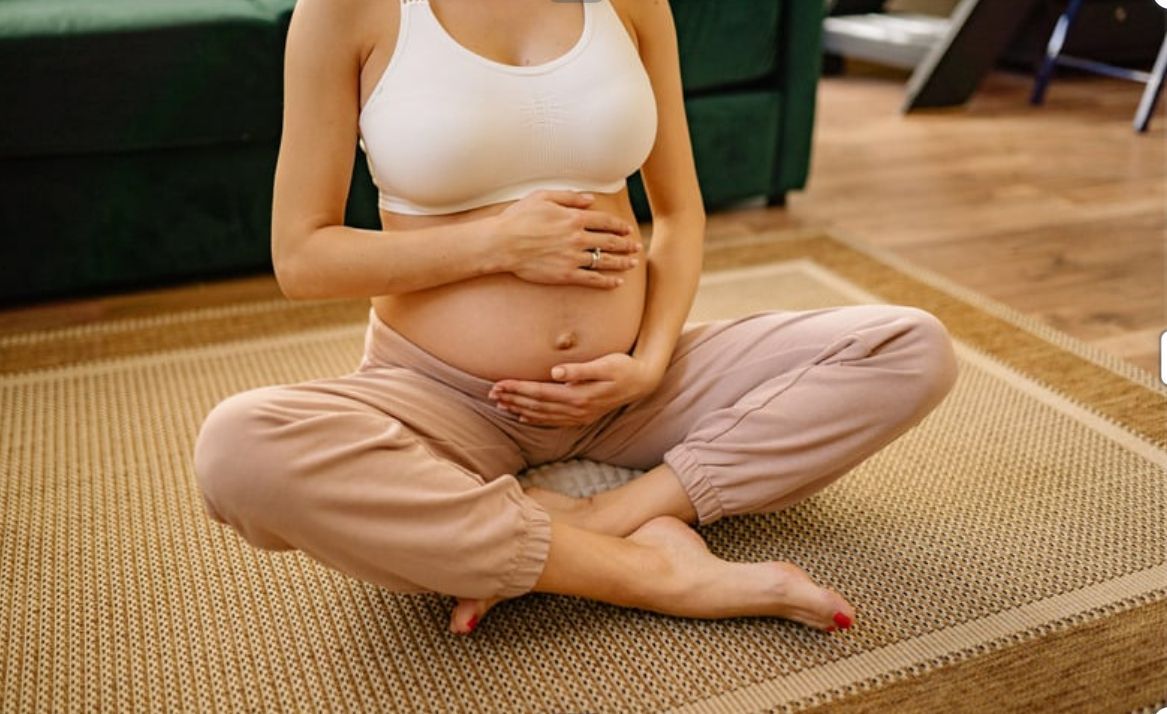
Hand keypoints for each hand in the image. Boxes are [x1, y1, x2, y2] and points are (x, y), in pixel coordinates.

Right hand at [488, 189, 641, 288]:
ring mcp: (573, 258)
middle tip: (636, 247)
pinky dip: (606, 281)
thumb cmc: (518, 218)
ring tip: (632, 263)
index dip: (619, 226)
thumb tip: (590, 200)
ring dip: (622, 262)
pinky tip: (616, 282)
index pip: (605, 222)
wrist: (502, 243)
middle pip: (610, 241)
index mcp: (574, 218)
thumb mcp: (543, 197)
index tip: (627, 229)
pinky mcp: (565, 275)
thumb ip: (569, 197)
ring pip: (605, 260)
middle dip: (626, 244)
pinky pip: (592, 279)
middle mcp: (578, 238)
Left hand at [489, 353, 659, 426]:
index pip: (540, 392)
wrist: (642, 382)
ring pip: (541, 414)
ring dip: (519, 408)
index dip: (518, 389)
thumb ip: (580, 369)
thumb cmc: (624, 367)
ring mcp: (578, 415)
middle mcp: (576, 409)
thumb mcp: (606, 364)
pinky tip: (522, 415)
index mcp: (578, 395)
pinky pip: (552, 420)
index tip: (499, 384)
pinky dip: (535, 418)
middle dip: (512, 399)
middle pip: (536, 405)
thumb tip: (556, 371)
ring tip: (500, 404)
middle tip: (490, 394)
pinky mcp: (581, 416)